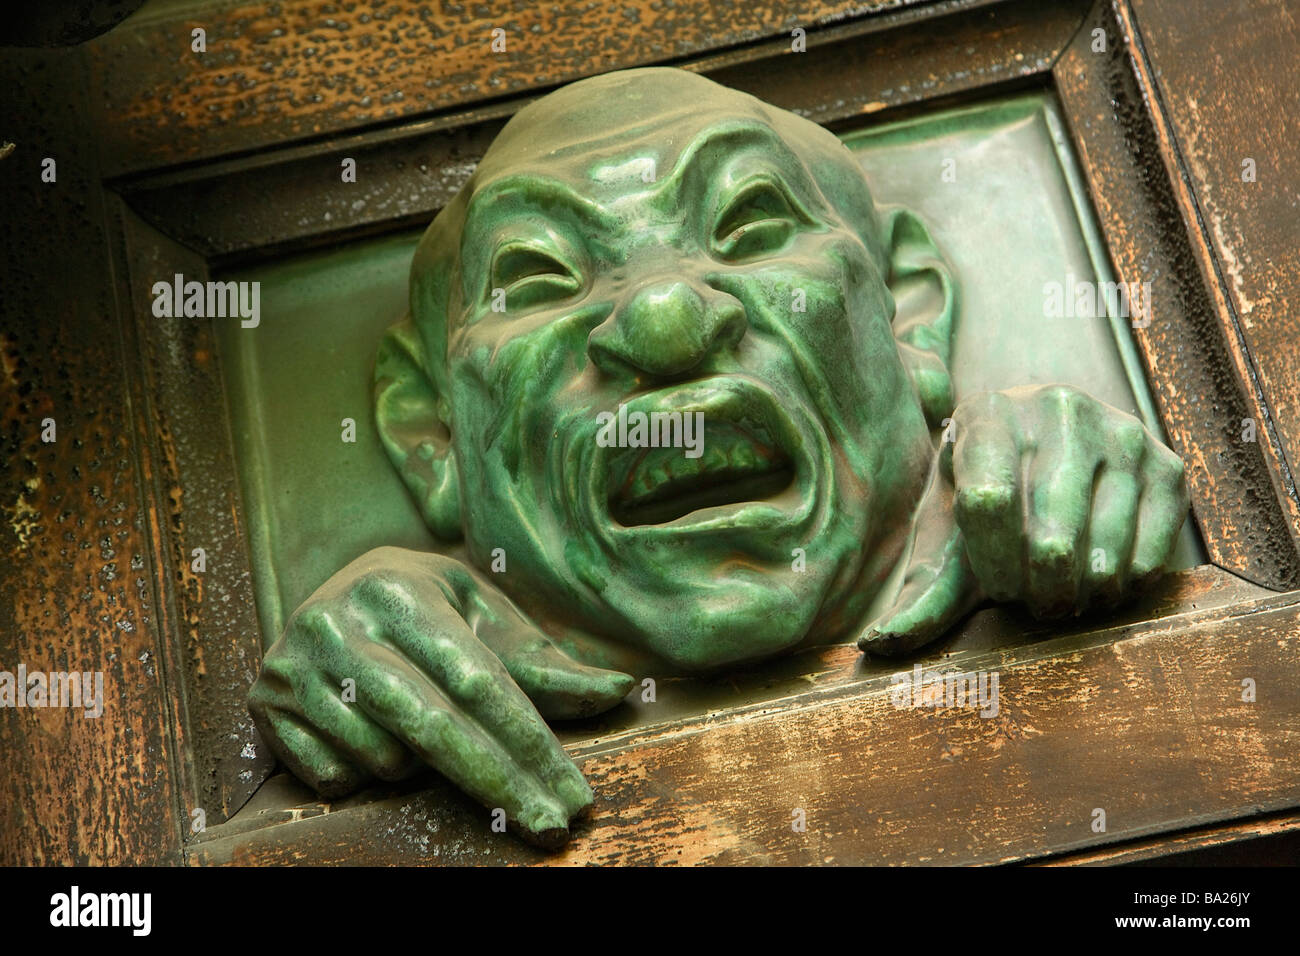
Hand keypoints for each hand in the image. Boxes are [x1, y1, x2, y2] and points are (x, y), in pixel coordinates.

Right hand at [248, 546, 633, 847]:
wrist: (332, 590)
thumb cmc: (426, 606)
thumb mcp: (482, 615)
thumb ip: (542, 662)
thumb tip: (619, 690)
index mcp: (399, 590)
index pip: (478, 683)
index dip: (530, 746)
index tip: (574, 798)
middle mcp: (338, 625)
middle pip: (435, 729)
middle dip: (502, 786)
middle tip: (552, 828)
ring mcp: (292, 668)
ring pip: (387, 760)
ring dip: (422, 765)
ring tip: (416, 720)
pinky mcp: (263, 707)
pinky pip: (338, 777)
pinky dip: (368, 769)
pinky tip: (368, 730)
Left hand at [860, 384, 1188, 654]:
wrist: (1051, 445)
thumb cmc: (987, 501)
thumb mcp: (949, 534)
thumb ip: (920, 593)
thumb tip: (878, 645)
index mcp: (987, 415)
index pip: (987, 500)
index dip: (994, 563)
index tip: (997, 586)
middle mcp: (1056, 409)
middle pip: (1051, 536)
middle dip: (1039, 591)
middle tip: (1034, 602)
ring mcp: (1120, 431)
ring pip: (1104, 551)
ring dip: (1081, 594)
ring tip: (1063, 591)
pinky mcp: (1167, 463)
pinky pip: (1151, 554)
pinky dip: (1122, 587)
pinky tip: (1098, 578)